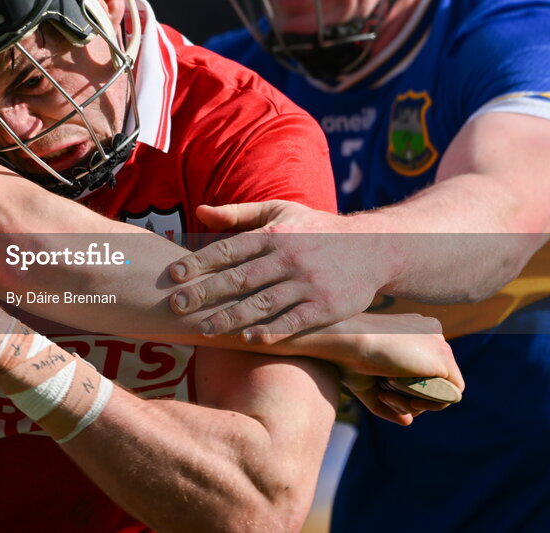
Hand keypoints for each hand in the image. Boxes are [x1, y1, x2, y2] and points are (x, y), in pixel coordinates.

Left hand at [169, 201, 388, 340]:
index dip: (200, 261)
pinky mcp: (326, 307)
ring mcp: (308, 284)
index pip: (229, 249)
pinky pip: (293, 321)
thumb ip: (238, 214)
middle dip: (206, 292)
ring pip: (262, 303)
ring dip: (231, 317)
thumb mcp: (280, 211)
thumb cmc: (316, 228)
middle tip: (176, 305)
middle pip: (240, 278)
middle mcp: (288, 258)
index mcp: (274, 234)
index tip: (175, 274)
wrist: (374, 247)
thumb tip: (200, 211)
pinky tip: (248, 339)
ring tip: (203, 329)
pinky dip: (271, 331)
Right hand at [309, 312, 464, 425]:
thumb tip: (408, 421)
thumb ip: (390, 399)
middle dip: (412, 396)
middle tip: (384, 394)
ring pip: (444, 389)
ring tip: (387, 393)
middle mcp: (431, 335)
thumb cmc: (347, 357)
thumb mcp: (369, 381)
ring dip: (416, 402)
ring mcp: (440, 346)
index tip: (382, 389)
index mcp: (415, 330)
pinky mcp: (443, 360)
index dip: (407, 387)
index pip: (426, 368)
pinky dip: (429, 404)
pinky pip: (450, 395)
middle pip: (437, 379)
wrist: (343, 340)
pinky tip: (405, 398)